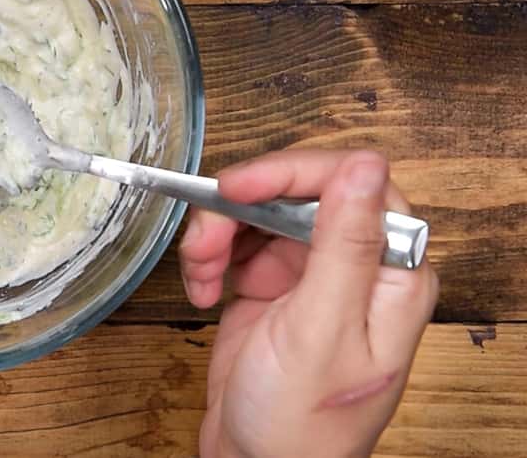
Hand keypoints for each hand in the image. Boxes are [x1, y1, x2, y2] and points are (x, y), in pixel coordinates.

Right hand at [180, 150, 438, 457]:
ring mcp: (311, 276)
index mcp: (390, 273)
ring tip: (200, 277)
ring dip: (218, 237)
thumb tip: (366, 166)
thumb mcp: (321, 329)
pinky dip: (210, 261)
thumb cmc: (302, 424)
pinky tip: (203, 293)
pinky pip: (236, 245)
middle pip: (295, 194)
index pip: (351, 183)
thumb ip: (344, 244)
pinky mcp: (272, 289)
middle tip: (204, 244)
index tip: (237, 189)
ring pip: (258, 214)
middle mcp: (355, 267)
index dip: (290, 175)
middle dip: (241, 211)